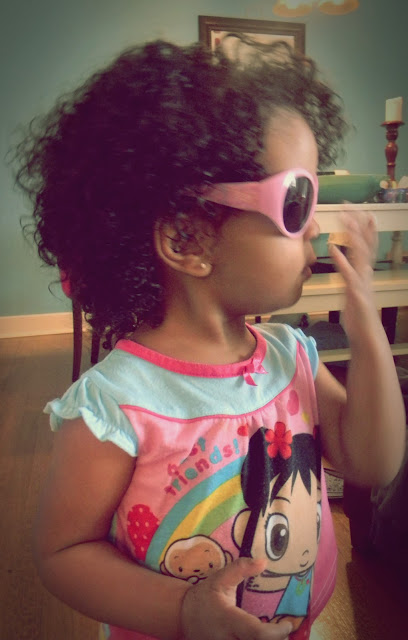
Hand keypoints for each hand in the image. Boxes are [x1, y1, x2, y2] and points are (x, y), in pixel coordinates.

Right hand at [180, 557, 292, 639]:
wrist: (182, 617)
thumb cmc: (204, 597)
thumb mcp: (220, 578)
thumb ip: (241, 568)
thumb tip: (264, 562)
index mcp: (228, 619)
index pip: (256, 633)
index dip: (276, 633)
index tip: (288, 625)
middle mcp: (227, 639)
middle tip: (285, 631)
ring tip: (277, 636)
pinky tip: (265, 638)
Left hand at [329, 208, 378, 342]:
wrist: (366, 335)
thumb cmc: (357, 316)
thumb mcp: (352, 291)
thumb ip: (349, 276)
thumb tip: (342, 262)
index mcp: (364, 273)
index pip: (366, 246)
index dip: (365, 229)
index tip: (361, 211)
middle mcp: (365, 274)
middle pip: (364, 244)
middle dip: (359, 225)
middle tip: (351, 207)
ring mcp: (361, 281)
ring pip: (359, 253)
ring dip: (352, 235)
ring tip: (345, 220)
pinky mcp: (355, 292)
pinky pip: (348, 273)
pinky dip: (341, 260)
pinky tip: (333, 248)